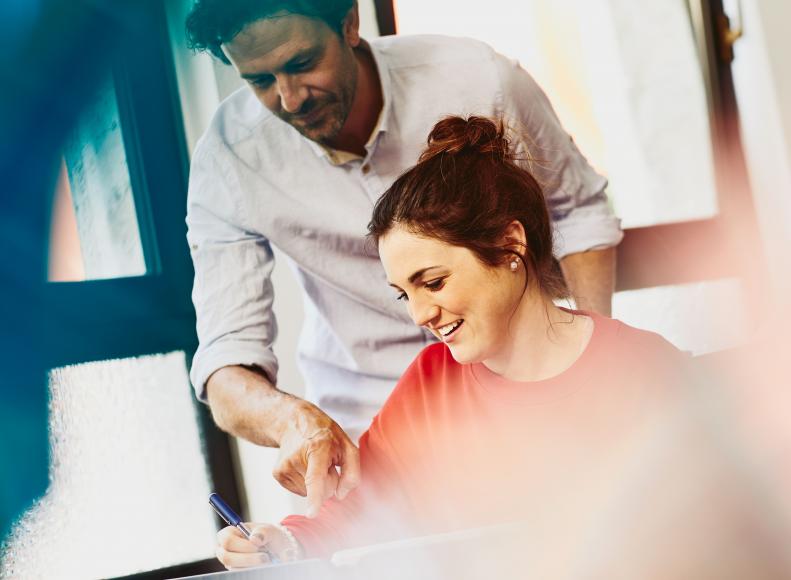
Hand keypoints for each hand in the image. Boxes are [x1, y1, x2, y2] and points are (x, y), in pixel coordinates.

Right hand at [216, 523, 299, 568]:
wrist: (276, 550)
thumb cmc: (269, 537)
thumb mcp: (269, 530)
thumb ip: (263, 532)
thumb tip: (254, 539)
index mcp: (229, 533)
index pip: (227, 540)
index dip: (241, 545)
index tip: (256, 547)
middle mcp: (225, 549)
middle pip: (227, 558)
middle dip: (247, 559)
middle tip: (265, 558)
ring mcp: (230, 562)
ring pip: (235, 568)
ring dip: (253, 565)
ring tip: (267, 559)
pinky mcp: (236, 571)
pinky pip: (242, 574)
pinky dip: (254, 570)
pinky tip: (263, 565)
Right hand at [274, 399, 359, 516]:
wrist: (295, 423)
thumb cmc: (325, 435)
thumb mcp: (347, 445)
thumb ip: (352, 471)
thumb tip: (341, 495)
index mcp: (317, 448)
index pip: (316, 477)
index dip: (315, 496)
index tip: (312, 513)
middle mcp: (297, 457)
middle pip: (321, 490)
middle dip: (329, 482)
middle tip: (325, 462)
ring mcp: (284, 466)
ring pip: (309, 493)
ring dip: (316, 482)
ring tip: (312, 461)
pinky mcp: (277, 474)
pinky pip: (299, 491)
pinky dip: (305, 483)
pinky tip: (303, 466)